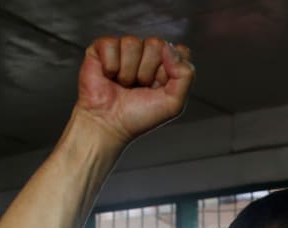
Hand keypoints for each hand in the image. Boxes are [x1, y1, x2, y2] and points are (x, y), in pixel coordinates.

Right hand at [76, 36, 193, 143]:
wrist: (108, 125)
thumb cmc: (138, 117)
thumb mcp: (174, 104)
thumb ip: (185, 75)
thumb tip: (170, 48)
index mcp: (166, 65)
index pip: (177, 51)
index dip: (170, 69)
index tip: (160, 87)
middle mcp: (147, 55)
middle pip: (155, 44)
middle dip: (147, 71)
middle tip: (140, 87)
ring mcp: (125, 50)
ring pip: (132, 43)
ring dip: (128, 71)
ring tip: (124, 85)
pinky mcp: (102, 49)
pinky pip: (111, 44)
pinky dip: (111, 65)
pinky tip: (109, 77)